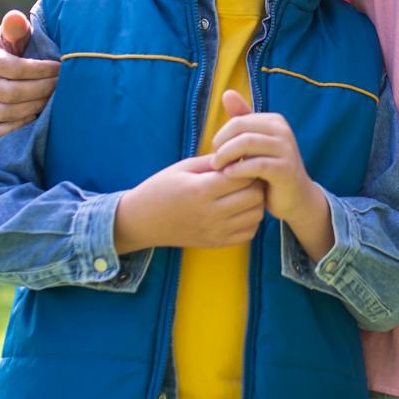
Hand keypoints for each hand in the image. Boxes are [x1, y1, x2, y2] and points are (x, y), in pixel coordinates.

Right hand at [0, 10, 59, 138]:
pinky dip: (21, 125)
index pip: (13, 68)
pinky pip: (0, 131)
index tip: (60, 68)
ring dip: (36, 105)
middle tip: (61, 85)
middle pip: (12, 92)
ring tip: (54, 98)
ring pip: (8, 112)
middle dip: (42, 89)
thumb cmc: (19, 50)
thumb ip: (16, 27)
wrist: (11, 75)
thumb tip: (15, 18)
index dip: (41, 70)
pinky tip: (38, 115)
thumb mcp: (18, 36)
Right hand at [113, 153, 265, 251]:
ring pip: (256, 214)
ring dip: (255, 201)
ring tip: (243, 192)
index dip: (247, 166)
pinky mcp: (217, 243)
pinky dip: (250, 220)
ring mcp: (215, 231)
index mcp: (201, 190)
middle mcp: (211, 213)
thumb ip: (213, 161)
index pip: (243, 176)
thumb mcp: (183, 167)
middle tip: (245, 176)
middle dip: (255, 182)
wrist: (142, 221)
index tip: (241, 163)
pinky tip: (239, 210)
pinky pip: (249, 232)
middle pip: (255, 196)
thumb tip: (241, 155)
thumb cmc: (161, 188)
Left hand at [208, 90, 333, 259]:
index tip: (216, 152)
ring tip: (219, 168)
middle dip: (222, 145)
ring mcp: (286, 149)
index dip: (221, 135)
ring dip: (226, 156)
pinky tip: (229, 176)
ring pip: (246, 143)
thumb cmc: (270, 170)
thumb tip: (227, 93)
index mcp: (275, 121)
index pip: (238, 120)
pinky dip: (238, 169)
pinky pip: (255, 164)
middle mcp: (283, 130)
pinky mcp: (285, 169)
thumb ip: (242, 120)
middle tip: (214, 162)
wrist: (295, 197)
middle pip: (240, 128)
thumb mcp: (255, 143)